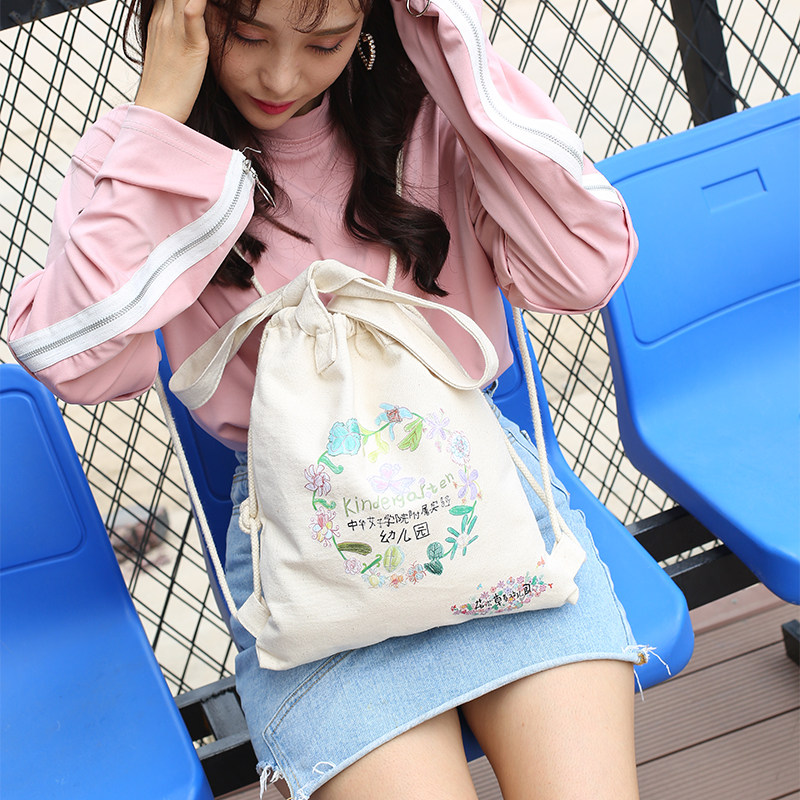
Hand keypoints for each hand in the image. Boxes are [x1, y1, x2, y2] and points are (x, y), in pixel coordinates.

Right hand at [134, 0, 209, 123]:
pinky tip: (202, 0)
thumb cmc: (168, 82)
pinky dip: (199, 4)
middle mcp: (165, 18)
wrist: (158, 109)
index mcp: (160, 17)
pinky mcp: (190, 46)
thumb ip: (180, 27)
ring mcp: (175, 31)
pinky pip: (193, 16)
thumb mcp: (169, 46)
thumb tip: (191, 16)